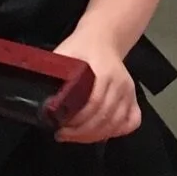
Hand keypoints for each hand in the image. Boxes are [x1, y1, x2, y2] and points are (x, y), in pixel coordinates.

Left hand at [53, 24, 140, 142]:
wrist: (103, 39)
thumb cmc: (81, 48)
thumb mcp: (64, 55)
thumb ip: (56, 74)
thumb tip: (42, 97)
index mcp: (105, 72)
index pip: (94, 103)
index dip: (78, 120)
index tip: (61, 127)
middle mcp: (121, 84)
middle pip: (105, 117)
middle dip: (82, 132)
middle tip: (64, 134)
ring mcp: (130, 92)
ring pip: (116, 124)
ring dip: (95, 135)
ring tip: (76, 136)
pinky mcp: (133, 98)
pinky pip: (131, 122)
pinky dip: (117, 132)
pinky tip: (99, 134)